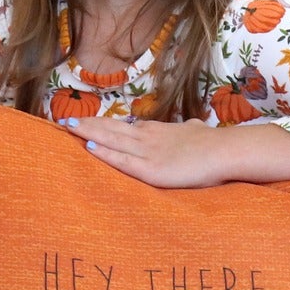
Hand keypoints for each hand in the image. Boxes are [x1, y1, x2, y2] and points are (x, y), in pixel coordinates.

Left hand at [62, 115, 226, 187]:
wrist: (224, 151)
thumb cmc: (214, 144)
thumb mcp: (198, 131)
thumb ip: (191, 129)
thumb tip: (195, 125)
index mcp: (155, 130)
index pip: (121, 126)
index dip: (101, 123)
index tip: (84, 120)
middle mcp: (146, 137)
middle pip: (110, 128)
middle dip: (87, 125)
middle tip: (65, 120)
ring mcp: (146, 152)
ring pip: (111, 140)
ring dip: (88, 133)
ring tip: (68, 127)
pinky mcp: (150, 170)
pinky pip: (122, 161)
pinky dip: (104, 153)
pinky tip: (88, 148)